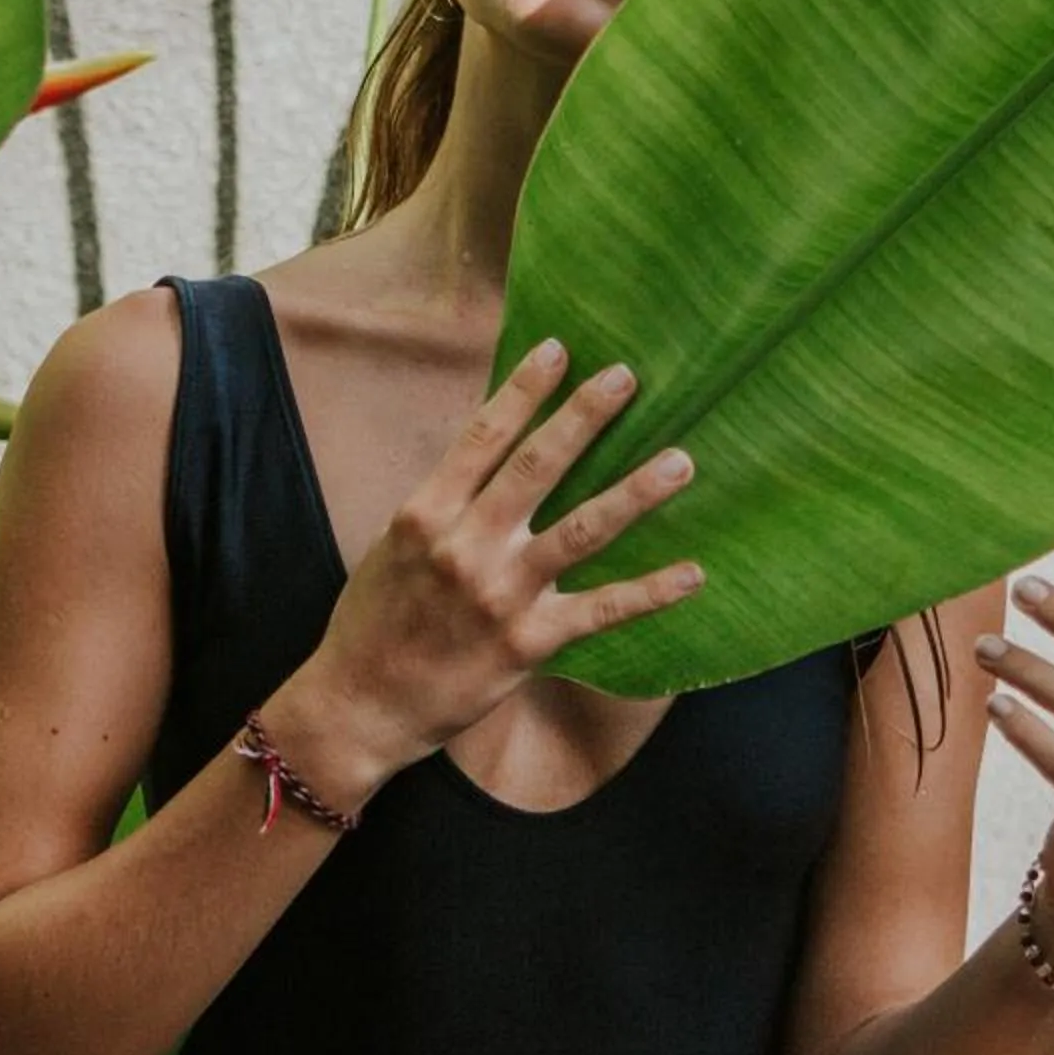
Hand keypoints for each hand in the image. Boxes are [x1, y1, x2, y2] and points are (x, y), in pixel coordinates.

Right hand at [289, 338, 704, 789]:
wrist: (361, 704)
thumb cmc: (375, 620)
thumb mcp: (395, 545)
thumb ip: (445, 501)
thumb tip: (494, 449)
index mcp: (425, 513)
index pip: (482, 436)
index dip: (523, 390)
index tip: (560, 350)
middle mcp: (465, 546)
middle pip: (537, 468)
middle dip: (584, 417)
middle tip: (627, 377)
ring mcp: (500, 595)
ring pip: (580, 531)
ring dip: (633, 492)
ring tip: (680, 461)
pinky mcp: (527, 643)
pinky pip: (600, 611)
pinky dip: (649, 592)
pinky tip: (692, 574)